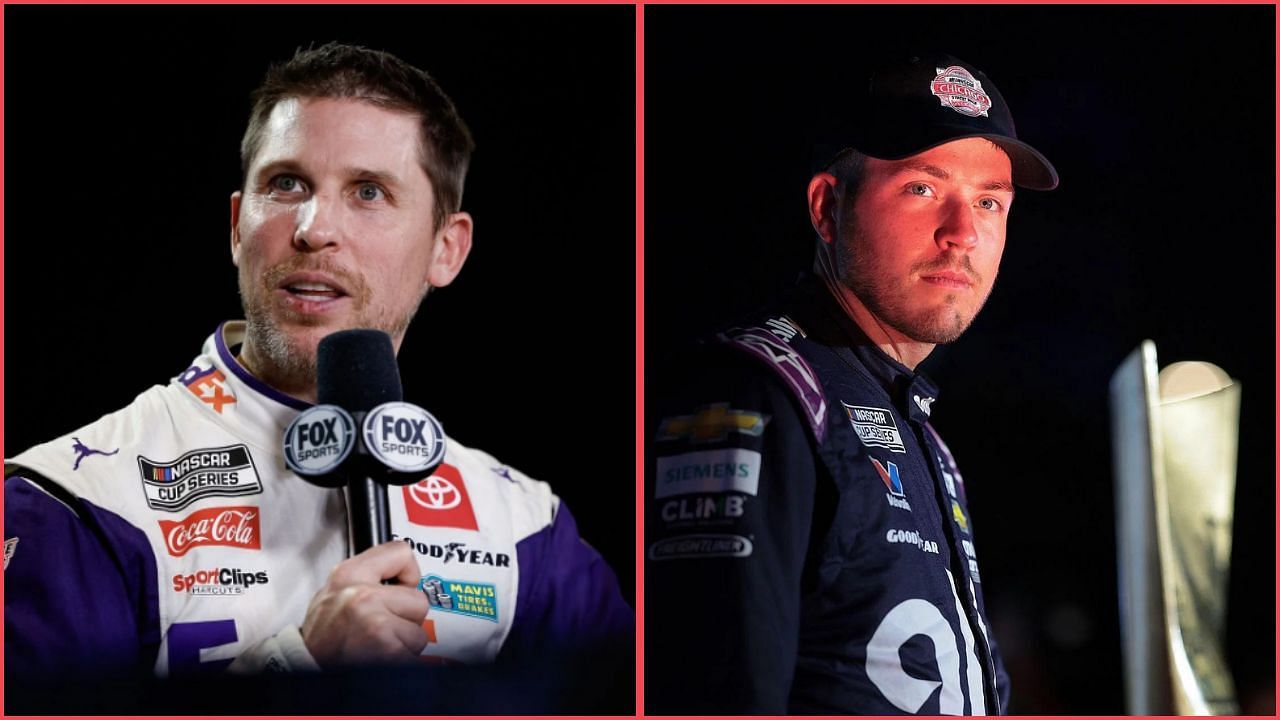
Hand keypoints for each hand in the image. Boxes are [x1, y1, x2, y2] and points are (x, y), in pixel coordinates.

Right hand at [300, 540, 428, 667]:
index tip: (402, 586)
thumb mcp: (333, 592)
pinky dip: (402, 659)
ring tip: (376, 644)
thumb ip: (366, 578)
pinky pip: (414, 653)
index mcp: (349, 575)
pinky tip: (379, 657)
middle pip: (418, 600)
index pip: (401, 552)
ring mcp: (376, 623)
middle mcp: (363, 596)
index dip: (408, 573)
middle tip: (380, 627)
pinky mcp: (388, 650)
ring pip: (418, 632)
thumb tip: (397, 572)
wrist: (304, 670)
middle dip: (405, 618)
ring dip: (403, 642)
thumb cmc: (320, 638)